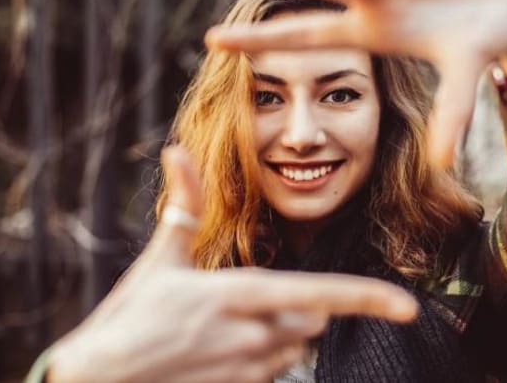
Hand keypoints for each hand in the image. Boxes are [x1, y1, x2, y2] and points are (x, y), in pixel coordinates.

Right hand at [48, 146, 417, 382]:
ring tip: (229, 325)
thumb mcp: (159, 259)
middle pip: (314, 318)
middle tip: (257, 297)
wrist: (95, 382)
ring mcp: (246, 372)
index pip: (321, 294)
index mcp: (239, 293)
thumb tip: (175, 147)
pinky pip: (274, 373)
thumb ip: (182, 205)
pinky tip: (220, 353)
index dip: (370, 299)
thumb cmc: (128, 317)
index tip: (410, 308)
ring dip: (283, 333)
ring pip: (296, 347)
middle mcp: (253, 335)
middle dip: (304, 304)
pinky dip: (264, 359)